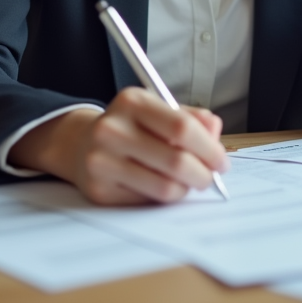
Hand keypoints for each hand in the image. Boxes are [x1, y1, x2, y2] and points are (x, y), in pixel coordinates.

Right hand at [12, 87, 228, 204]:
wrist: (80, 144)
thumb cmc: (131, 127)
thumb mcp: (158, 111)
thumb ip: (191, 119)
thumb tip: (215, 133)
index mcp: (132, 101)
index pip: (181, 127)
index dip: (209, 148)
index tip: (221, 161)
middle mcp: (112, 128)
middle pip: (176, 160)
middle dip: (203, 174)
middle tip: (209, 178)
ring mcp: (102, 161)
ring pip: (165, 187)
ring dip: (185, 189)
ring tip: (187, 183)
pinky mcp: (99, 190)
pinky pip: (147, 201)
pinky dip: (164, 198)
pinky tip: (161, 186)